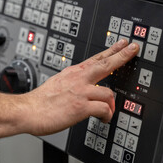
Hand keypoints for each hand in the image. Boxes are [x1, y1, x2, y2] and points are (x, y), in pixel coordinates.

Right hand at [20, 39, 138, 135]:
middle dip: (122, 55)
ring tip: (108, 112)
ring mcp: (81, 92)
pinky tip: (104, 119)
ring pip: (108, 93)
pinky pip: (104, 109)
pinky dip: (107, 115)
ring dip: (111, 104)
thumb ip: (74, 81)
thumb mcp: (59, 82)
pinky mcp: (81, 107)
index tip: (123, 44)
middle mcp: (79, 79)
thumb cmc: (42, 100)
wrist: (29, 110)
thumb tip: (85, 84)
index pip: (97, 58)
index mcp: (74, 72)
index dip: (112, 50)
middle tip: (133, 49)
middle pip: (106, 64)